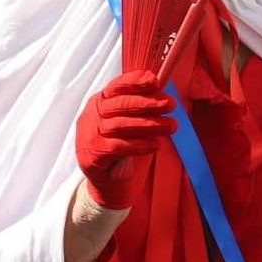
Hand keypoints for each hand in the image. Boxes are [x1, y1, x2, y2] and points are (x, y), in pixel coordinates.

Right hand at [74, 69, 175, 208]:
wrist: (107, 180)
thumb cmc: (121, 144)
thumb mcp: (129, 121)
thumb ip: (140, 106)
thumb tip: (163, 91)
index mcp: (100, 102)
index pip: (116, 86)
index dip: (134, 82)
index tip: (155, 81)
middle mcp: (92, 115)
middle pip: (119, 104)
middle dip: (148, 103)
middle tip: (171, 104)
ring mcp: (90, 135)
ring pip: (120, 125)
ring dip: (149, 124)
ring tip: (172, 126)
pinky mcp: (94, 155)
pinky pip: (118, 147)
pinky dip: (139, 145)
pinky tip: (156, 145)